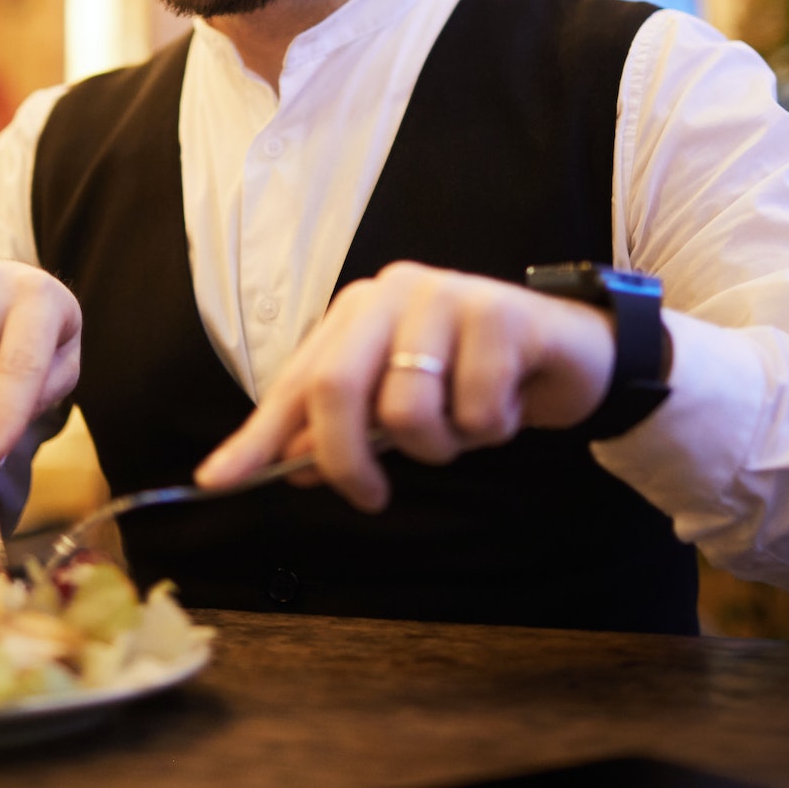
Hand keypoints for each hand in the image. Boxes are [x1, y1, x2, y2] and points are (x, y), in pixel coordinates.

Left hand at [194, 262, 614, 510]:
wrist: (570, 352)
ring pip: (409, 409)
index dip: (256, 437)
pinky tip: (505, 404)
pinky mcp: (500, 314)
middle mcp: (392, 292)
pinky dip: (489, 429)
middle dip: (345, 459)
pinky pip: (474, 410)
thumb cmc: (474, 378)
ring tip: (465, 428)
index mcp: (357, 313)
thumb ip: (344, 431)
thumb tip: (288, 466)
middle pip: (335, 386)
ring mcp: (446, 296)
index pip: (294, 380)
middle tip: (371, 496)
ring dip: (439, 446)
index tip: (217, 481)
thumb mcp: (401, 407)